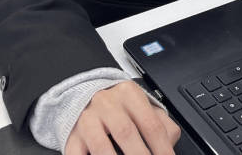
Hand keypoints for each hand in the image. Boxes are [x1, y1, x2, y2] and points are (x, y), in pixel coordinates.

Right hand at [64, 80, 179, 154]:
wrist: (85, 99)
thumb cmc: (119, 108)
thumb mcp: (142, 107)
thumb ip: (161, 123)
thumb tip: (169, 143)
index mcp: (130, 94)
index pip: (151, 124)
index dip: (162, 148)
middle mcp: (107, 103)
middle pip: (126, 133)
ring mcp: (87, 119)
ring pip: (102, 146)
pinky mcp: (72, 136)